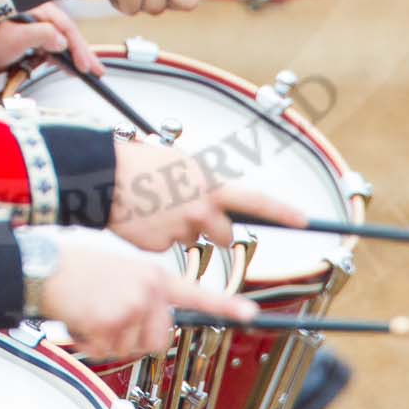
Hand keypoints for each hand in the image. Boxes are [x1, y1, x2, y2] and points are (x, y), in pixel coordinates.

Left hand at [0, 3, 104, 75]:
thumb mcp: (14, 38)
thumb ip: (40, 35)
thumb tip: (63, 40)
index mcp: (36, 9)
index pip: (64, 26)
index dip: (77, 47)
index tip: (85, 65)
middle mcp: (38, 15)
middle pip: (66, 33)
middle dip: (82, 53)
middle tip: (97, 71)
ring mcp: (34, 26)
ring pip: (60, 41)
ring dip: (73, 57)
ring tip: (88, 72)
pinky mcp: (30, 38)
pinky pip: (50, 47)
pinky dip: (60, 58)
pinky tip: (69, 68)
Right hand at [33, 228, 260, 361]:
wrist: (46, 266)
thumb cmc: (79, 269)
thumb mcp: (123, 273)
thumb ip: (146, 296)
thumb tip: (155, 327)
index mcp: (154, 275)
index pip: (198, 293)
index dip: (225, 305)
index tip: (250, 313)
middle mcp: (149, 289)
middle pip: (160, 340)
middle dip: (137, 339)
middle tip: (113, 320)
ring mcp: (132, 305)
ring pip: (133, 349)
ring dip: (111, 341)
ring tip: (95, 313)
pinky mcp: (113, 321)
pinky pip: (108, 351)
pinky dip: (91, 343)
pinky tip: (82, 318)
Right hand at [107, 137, 309, 250]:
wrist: (105, 176)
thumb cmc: (138, 163)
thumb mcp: (180, 162)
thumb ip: (202, 181)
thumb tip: (212, 197)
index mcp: (209, 183)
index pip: (255, 199)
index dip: (281, 211)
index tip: (303, 219)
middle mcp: (202, 208)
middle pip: (224, 234)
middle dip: (216, 231)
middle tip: (195, 216)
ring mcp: (183, 229)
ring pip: (192, 238)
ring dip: (180, 229)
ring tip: (156, 207)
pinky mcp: (163, 246)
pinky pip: (168, 246)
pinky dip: (158, 236)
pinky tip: (144, 218)